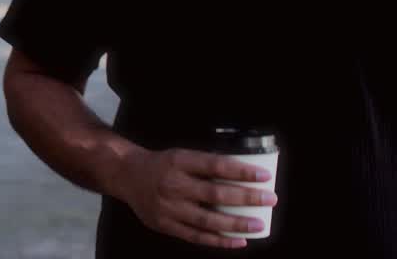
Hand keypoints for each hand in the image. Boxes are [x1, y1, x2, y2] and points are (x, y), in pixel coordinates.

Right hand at [114, 148, 276, 249]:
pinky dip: (219, 241)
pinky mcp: (165, 224)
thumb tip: (244, 175)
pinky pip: (196, 236)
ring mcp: (168, 207)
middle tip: (270, 199)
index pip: (215, 165)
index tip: (264, 175)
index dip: (242, 171)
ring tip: (258, 224)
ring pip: (208, 219)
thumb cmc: (161, 165)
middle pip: (215, 194)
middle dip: (246, 198)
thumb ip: (206, 165)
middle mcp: (172, 184)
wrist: (126, 175)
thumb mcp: (181, 155)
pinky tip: (238, 241)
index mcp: (179, 161)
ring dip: (237, 224)